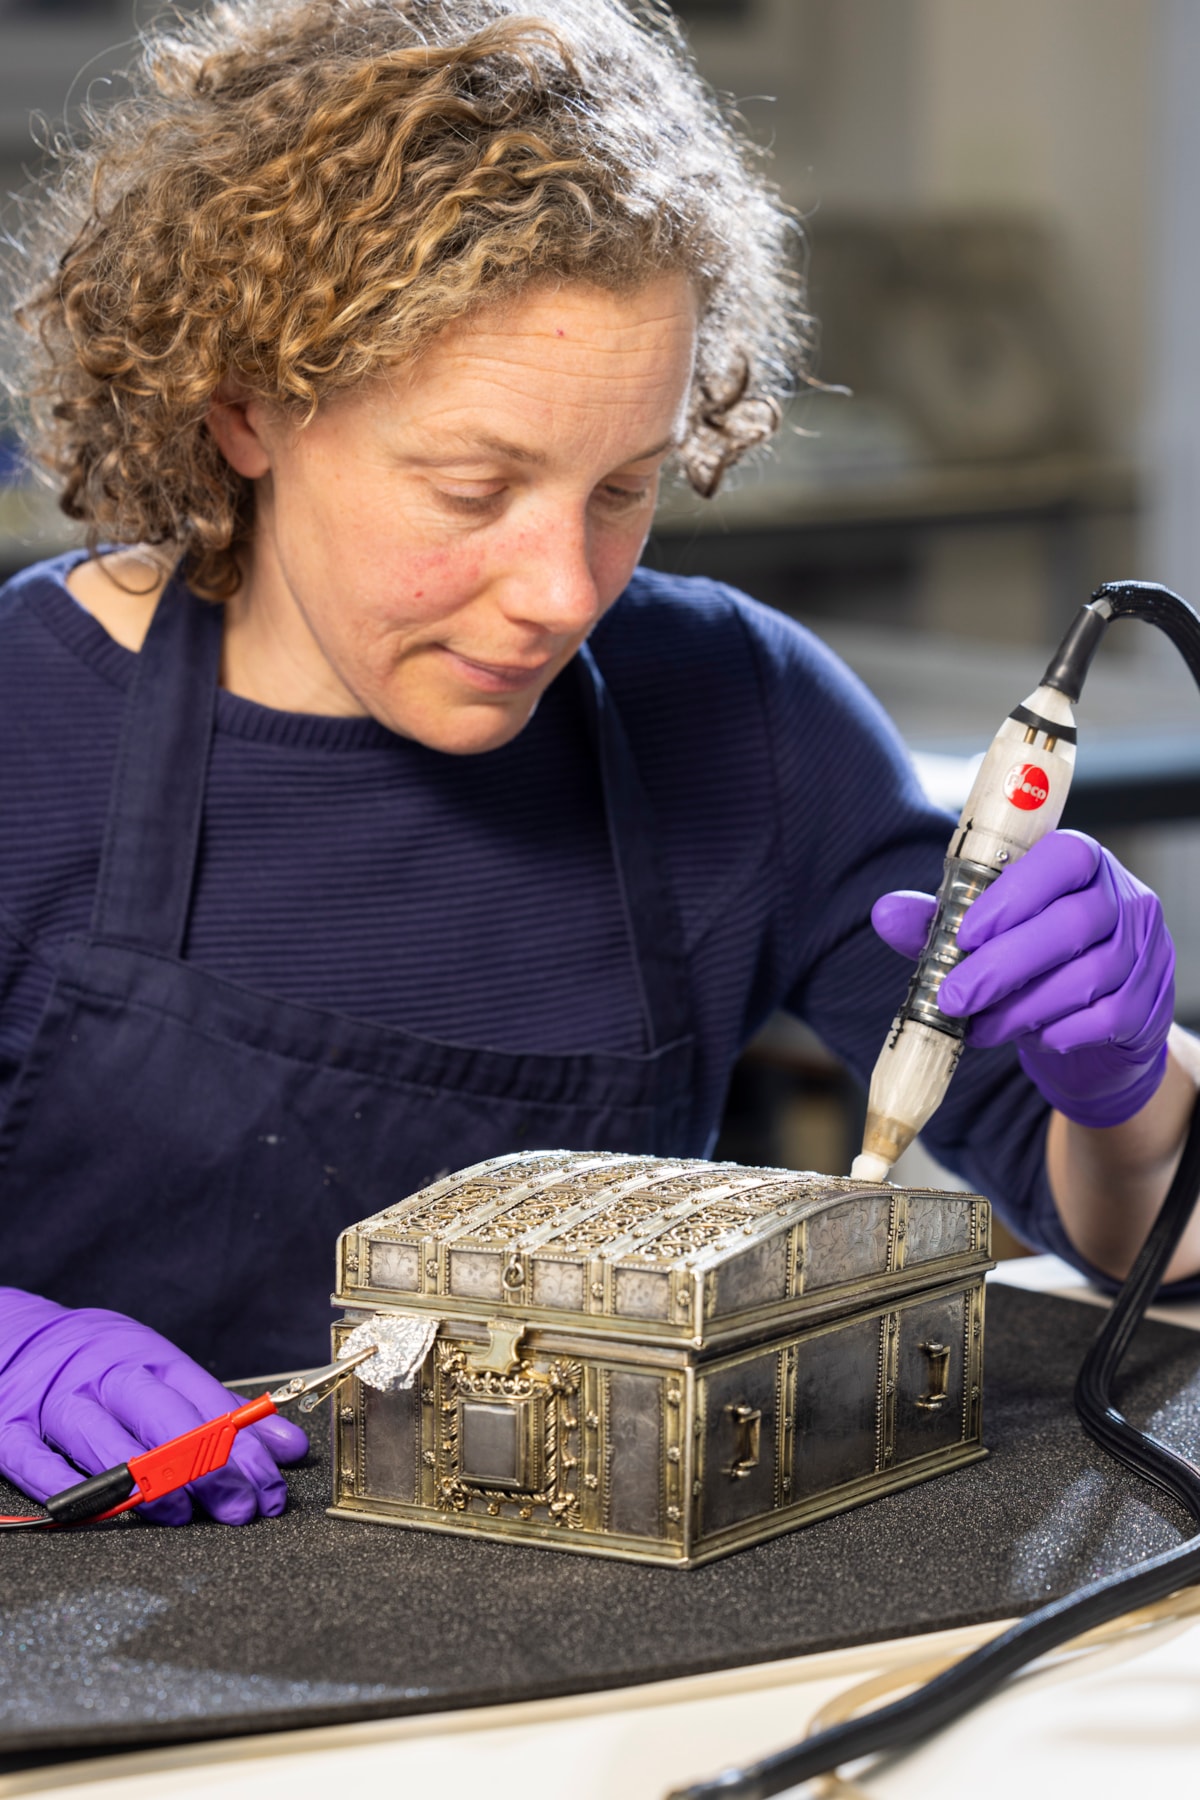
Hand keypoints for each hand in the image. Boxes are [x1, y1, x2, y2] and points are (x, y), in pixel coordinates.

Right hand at [0, 1291, 307, 1523]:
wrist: (16, 1338)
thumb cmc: (99, 1362)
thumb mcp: (162, 1371)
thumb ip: (222, 1414)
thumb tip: (287, 1450)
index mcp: (146, 1358)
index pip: (204, 1401)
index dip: (243, 1445)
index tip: (271, 1483)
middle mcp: (103, 1376)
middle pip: (161, 1417)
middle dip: (207, 1466)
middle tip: (239, 1506)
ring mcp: (55, 1402)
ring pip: (102, 1440)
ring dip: (144, 1482)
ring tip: (180, 1515)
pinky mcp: (9, 1429)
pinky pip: (36, 1462)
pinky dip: (68, 1489)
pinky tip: (100, 1510)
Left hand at [872, 831, 1174, 1128]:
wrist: (1092, 1026)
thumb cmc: (1032, 963)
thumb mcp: (982, 937)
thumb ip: (938, 922)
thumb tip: (885, 913)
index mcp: (1082, 864)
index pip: (1063, 857)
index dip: (1015, 893)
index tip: (965, 934)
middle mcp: (1124, 899)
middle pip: (1071, 923)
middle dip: (1002, 966)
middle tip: (952, 997)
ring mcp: (1145, 952)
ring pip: (1086, 977)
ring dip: (1021, 1007)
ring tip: (979, 1025)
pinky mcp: (1149, 1004)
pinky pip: (1104, 1020)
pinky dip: (1056, 1032)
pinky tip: (1026, 1037)